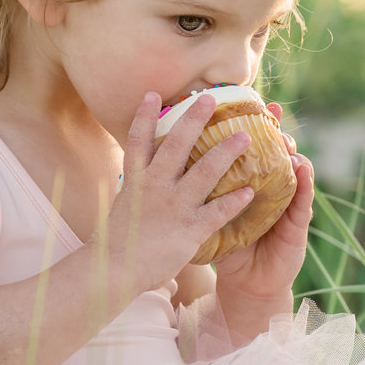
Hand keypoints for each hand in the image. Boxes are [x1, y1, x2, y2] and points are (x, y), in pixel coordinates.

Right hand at [93, 91, 256, 296]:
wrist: (113, 272)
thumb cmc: (118, 244)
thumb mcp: (124, 208)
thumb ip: (137, 191)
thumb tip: (141, 176)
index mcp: (135, 181)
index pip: (137, 141)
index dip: (144, 116)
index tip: (151, 93)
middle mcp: (154, 187)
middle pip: (175, 145)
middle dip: (193, 119)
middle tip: (209, 97)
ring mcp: (172, 207)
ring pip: (204, 172)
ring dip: (225, 152)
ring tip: (245, 137)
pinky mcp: (188, 230)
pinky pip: (216, 212)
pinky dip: (234, 201)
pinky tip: (251, 191)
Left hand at [211, 100, 313, 306]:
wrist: (248, 284)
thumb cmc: (230, 248)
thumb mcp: (210, 217)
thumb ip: (199, 191)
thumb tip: (167, 161)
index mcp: (244, 185)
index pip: (247, 152)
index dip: (248, 127)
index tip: (243, 104)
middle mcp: (267, 190)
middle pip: (272, 154)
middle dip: (274, 130)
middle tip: (272, 110)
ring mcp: (285, 206)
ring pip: (292, 172)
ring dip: (291, 152)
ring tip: (288, 138)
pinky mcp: (297, 226)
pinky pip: (302, 202)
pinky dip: (304, 184)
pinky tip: (303, 170)